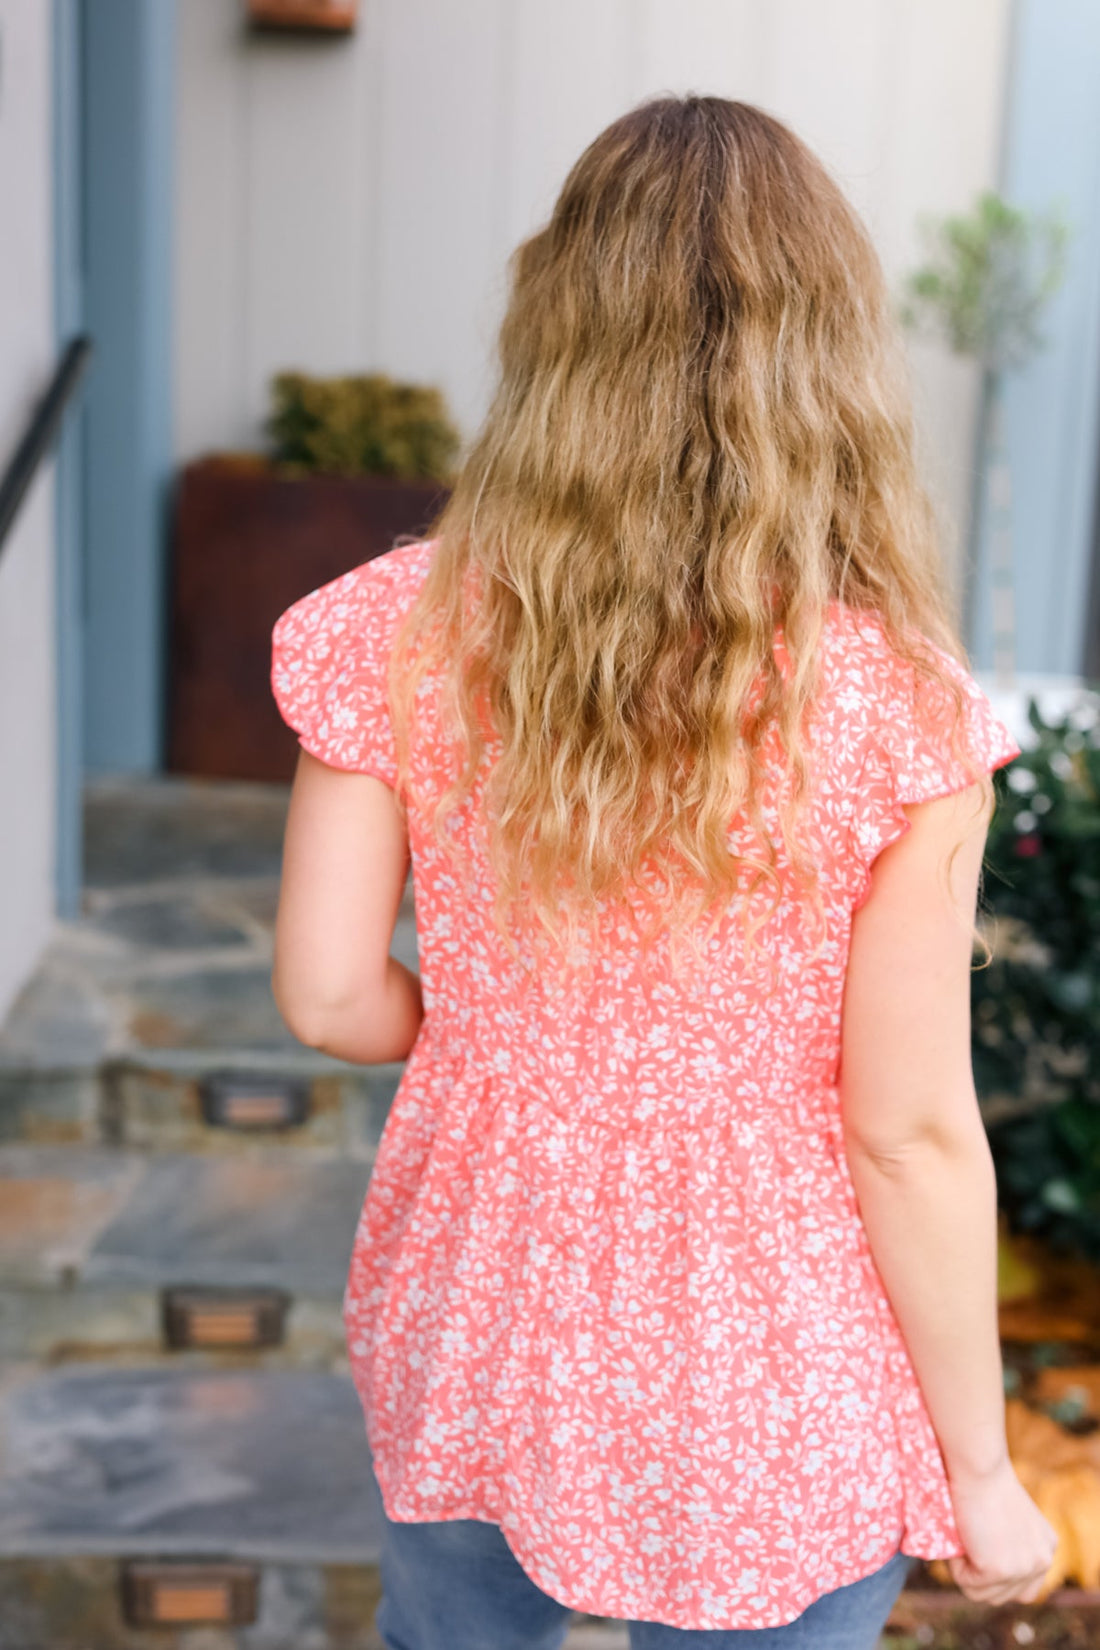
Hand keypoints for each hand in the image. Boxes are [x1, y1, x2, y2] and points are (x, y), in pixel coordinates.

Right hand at [946, 1458, 1059, 1605]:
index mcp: (1046, 1547)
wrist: (979, 1467)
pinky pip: (968, 1584)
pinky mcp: (999, 1570)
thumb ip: (1010, 1542)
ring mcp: (1022, 1568)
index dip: (997, 1577)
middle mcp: (1042, 1561)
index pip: (1025, 1588)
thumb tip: (986, 1559)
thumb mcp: (1009, 1516)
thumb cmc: (983, 1479)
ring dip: (967, 1573)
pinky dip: (956, 1567)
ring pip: (985, 1595)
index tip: (979, 1553)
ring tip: (962, 1540)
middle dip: (980, 1579)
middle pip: (1005, 1597)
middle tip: (966, 1546)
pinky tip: (959, 1539)